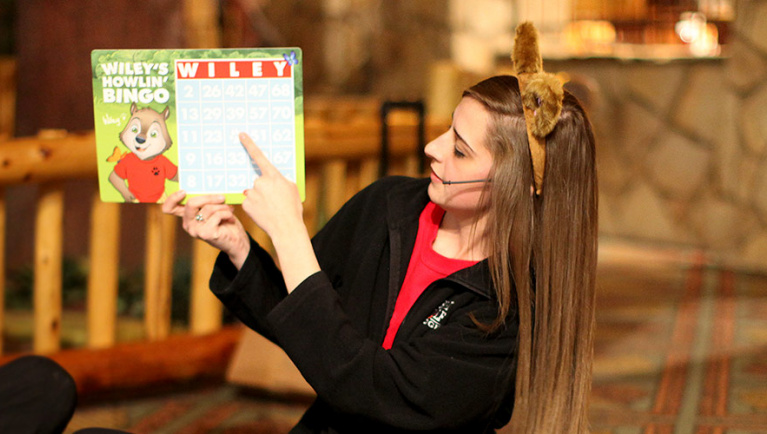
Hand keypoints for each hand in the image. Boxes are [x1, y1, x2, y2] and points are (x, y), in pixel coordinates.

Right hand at [162, 190, 249, 267]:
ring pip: (208, 208)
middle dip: (209, 197)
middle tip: (222, 197)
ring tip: (229, 209)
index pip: (169, 208)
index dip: (172, 198)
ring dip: (222, 206)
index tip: (183, 191)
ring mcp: (195, 230)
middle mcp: (188, 224)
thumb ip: (206, 201)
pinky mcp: (206, 234)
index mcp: (187, 216)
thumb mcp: (213, 209)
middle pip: (191, 203)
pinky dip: (227, 213)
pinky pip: (217, 215)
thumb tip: (209, 186)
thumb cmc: (225, 223)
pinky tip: (230, 218)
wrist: (236, 241)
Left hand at [239, 132, 318, 291]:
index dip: (249, 144)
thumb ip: (281, 180)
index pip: (258, 156)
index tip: (241, 135)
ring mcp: (251, 193)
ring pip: (253, 192)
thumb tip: (273, 179)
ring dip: (259, 198)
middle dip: (265, 189)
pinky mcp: (246, 204)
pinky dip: (255, 206)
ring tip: (270, 209)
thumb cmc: (292, 208)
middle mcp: (260, 182)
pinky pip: (249, 202)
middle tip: (274, 201)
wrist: (286, 228)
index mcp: (273, 176)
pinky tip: (263, 213)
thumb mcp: (292, 189)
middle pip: (259, 180)